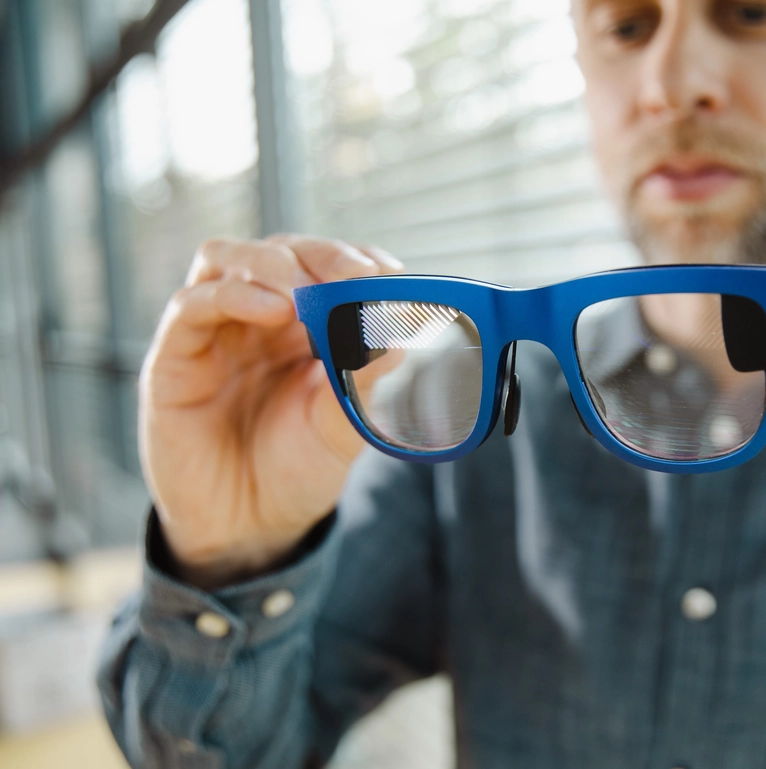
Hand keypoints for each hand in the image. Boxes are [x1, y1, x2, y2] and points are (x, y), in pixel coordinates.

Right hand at [140, 235, 402, 588]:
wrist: (247, 527)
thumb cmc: (297, 469)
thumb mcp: (342, 429)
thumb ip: (364, 386)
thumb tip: (402, 339)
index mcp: (307, 325)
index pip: (329, 267)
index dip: (357, 261)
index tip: (388, 273)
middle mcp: (260, 318)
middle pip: (281, 251)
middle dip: (320, 255)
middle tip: (353, 274)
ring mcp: (216, 331)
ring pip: (226, 259)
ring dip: (269, 263)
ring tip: (302, 290)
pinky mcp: (175, 356)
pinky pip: (191, 305)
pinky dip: (230, 294)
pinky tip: (270, 308)